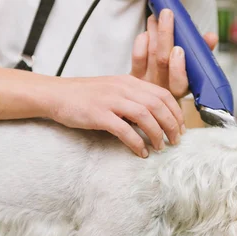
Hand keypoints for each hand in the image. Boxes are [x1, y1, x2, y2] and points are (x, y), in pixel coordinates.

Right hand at [48, 75, 183, 157]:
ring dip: (157, 134)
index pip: (162, 94)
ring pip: (145, 116)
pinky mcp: (98, 115)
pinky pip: (124, 130)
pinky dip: (136, 143)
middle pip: (158, 105)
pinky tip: (141, 152)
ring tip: (160, 147)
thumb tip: (154, 119)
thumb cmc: (85, 96)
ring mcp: (111, 100)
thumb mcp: (114, 90)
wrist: (55, 94)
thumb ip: (133, 100)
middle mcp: (123, 88)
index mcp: (129, 82)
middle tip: (175, 141)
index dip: (176, 112)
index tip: (181, 127)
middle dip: (171, 125)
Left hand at [131, 9, 218, 98]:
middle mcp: (163, 88)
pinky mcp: (135, 76)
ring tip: (157, 17)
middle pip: (162, 61)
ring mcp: (147, 83)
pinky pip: (138, 56)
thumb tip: (211, 37)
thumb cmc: (177, 77)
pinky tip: (147, 34)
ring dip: (154, 32)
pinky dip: (142, 41)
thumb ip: (204, 52)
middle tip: (167, 15)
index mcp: (181, 89)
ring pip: (151, 54)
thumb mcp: (195, 68)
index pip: (179, 83)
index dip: (177, 67)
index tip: (179, 49)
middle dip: (165, 35)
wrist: (154, 92)